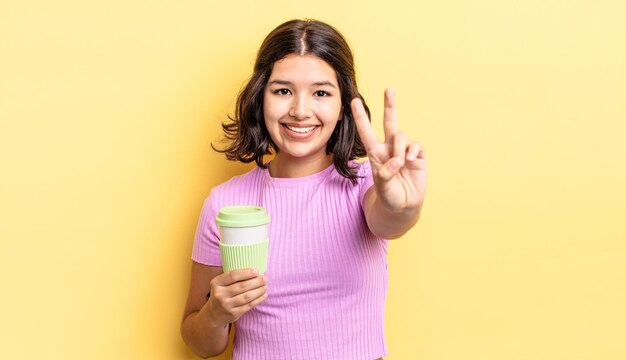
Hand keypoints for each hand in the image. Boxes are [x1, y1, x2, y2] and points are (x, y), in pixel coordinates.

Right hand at [204, 268, 267, 326]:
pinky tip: (264, 295)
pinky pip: (249, 305)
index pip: (233, 276)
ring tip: (265, 286)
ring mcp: (226, 305)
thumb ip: (233, 277)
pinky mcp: (233, 313)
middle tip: (265, 278)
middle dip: (256, 281)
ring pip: (247, 296)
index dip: (246, 273)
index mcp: (216, 283)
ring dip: (259, 291)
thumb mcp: (221, 283)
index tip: (257, 271)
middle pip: (242, 286)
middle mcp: (220, 294)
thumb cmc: (222, 293)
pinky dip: (258, 299)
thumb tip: (255, 271)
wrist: (214, 314)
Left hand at [351, 88, 426, 212]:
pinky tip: (410, 161)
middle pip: (389, 121)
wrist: (403, 206)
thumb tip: (398, 159)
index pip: (366, 131)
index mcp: (375, 153)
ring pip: (402, 135)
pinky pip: (415, 145)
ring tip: (401, 163)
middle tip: (389, 88)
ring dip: (400, 147)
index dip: (360, 117)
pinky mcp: (418, 156)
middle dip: (390, 105)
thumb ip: (386, 172)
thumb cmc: (388, 196)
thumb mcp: (382, 186)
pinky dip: (412, 151)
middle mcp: (389, 148)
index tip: (354, 101)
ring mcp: (404, 151)